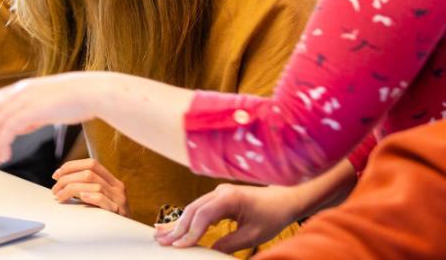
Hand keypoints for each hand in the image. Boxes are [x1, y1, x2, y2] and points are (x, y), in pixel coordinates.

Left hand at [0, 73, 105, 164]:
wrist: (92, 92)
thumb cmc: (75, 99)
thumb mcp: (47, 106)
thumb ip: (31, 114)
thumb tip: (21, 126)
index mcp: (21, 89)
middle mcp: (18, 92)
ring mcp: (23, 100)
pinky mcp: (30, 110)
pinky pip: (6, 130)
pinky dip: (1, 145)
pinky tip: (5, 156)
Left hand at [52, 158, 129, 216]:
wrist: (130, 235)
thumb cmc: (111, 217)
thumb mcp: (103, 199)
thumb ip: (90, 188)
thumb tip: (63, 181)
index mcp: (113, 181)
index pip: (92, 163)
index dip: (72, 166)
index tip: (57, 174)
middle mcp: (116, 187)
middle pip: (89, 172)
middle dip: (67, 178)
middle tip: (55, 188)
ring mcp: (118, 199)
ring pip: (93, 184)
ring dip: (71, 188)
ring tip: (59, 196)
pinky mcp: (117, 212)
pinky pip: (102, 199)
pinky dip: (90, 196)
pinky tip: (80, 198)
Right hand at [153, 184, 298, 252]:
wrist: (286, 199)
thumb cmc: (272, 215)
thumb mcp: (252, 235)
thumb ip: (228, 243)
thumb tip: (207, 252)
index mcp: (229, 197)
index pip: (202, 216)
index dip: (189, 232)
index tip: (178, 247)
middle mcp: (220, 192)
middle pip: (192, 210)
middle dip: (176, 228)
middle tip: (161, 242)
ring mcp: (218, 193)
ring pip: (193, 209)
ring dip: (178, 223)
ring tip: (159, 235)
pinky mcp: (219, 198)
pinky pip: (199, 208)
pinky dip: (186, 219)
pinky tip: (171, 225)